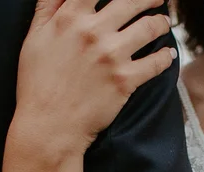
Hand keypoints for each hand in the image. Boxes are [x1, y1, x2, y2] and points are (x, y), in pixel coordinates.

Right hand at [8, 0, 176, 160]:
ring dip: (161, 22)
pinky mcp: (126, 80)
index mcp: (70, 17)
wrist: (49, 126)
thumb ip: (49, 7)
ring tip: (163, 22)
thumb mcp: (34, 37)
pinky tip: (169, 54)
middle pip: (133, 0)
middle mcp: (94, 32)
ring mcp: (112, 56)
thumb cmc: (37, 83)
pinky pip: (157, 62)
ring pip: (151, 27)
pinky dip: (166, 56)